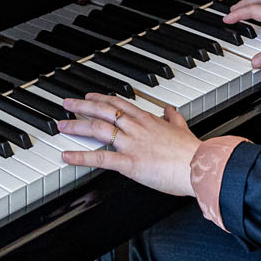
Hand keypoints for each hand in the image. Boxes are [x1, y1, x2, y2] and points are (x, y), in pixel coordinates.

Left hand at [59, 94, 200, 196]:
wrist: (199, 165)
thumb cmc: (192, 151)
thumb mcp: (182, 127)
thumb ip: (173, 118)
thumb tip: (170, 108)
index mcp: (148, 120)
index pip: (119, 103)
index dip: (102, 98)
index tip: (89, 95)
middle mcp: (136, 128)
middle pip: (104, 111)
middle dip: (82, 106)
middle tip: (66, 104)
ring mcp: (131, 144)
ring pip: (98, 129)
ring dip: (77, 125)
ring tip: (61, 125)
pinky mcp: (130, 163)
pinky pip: (101, 158)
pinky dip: (81, 157)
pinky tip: (67, 156)